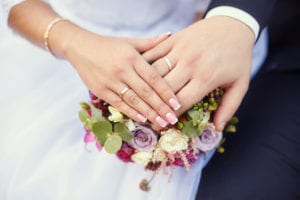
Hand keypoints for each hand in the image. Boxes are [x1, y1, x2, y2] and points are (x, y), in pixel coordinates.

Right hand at [51, 22, 180, 126]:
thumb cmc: (109, 45)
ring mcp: (110, 81)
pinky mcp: (100, 90)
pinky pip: (119, 103)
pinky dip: (131, 112)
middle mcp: (122, 70)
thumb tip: (170, 35)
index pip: (154, 77)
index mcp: (132, 57)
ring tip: (162, 123)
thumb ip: (150, 43)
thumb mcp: (130, 42)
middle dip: (161, 107)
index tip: (177, 103)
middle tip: (173, 119)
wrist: (79, 47)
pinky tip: (143, 119)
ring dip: (149, 113)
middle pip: (146, 92)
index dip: (166, 92)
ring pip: (133, 100)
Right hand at [143, 16, 254, 130]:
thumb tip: (218, 128)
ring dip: (145, 87)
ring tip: (141, 100)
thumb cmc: (237, 57)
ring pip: (154, 72)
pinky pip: (153, 54)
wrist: (233, 24)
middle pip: (164, 90)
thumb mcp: (240, 84)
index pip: (181, 103)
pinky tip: (139, 77)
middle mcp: (190, 64)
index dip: (167, 118)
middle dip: (154, 106)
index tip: (158, 127)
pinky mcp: (173, 39)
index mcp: (206, 78)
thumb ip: (229, 107)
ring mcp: (180, 50)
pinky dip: (144, 66)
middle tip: (148, 116)